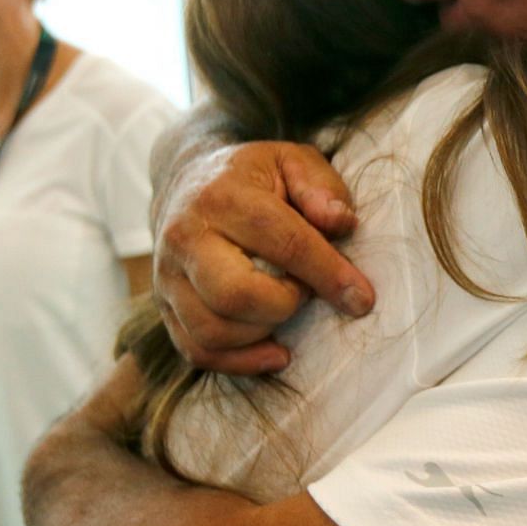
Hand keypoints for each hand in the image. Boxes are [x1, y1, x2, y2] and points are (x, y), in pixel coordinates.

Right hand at [153, 141, 373, 374]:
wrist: (186, 179)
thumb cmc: (253, 176)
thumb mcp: (293, 162)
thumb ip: (321, 189)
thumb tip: (342, 223)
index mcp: (223, 197)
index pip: (282, 243)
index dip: (327, 274)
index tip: (361, 298)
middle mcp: (186, 238)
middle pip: (234, 295)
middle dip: (284, 304)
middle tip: (304, 291)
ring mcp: (167, 276)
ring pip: (212, 331)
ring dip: (263, 333)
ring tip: (285, 307)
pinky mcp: (164, 305)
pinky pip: (197, 351)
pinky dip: (241, 363)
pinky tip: (276, 352)